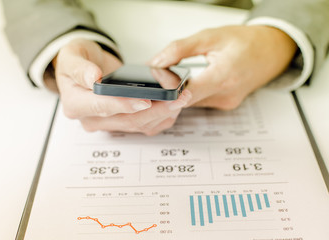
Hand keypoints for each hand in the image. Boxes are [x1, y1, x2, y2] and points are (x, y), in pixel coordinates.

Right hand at [53, 39, 191, 134]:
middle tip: (177, 98)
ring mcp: (108, 124)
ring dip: (163, 114)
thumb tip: (93, 78)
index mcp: (75, 104)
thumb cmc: (78, 60)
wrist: (86, 66)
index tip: (145, 101)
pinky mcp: (122, 123)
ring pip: (139, 125)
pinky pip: (144, 126)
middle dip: (155, 110)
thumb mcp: (72, 56)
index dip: (124, 105)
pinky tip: (174, 106)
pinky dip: (161, 118)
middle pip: (126, 120)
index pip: (101, 107)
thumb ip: (80, 68)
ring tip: (182, 98)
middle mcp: (91, 119)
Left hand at [150, 25, 296, 108]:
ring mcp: (225, 103)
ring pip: (191, 103)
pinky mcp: (224, 105)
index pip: (188, 93)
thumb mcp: (211, 36)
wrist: (272, 51)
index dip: (166, 90)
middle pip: (186, 101)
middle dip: (168, 92)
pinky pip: (200, 102)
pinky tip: (187, 83)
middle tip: (156, 80)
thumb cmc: (247, 42)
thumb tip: (156, 62)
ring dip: (178, 93)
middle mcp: (226, 95)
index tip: (153, 82)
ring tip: (171, 78)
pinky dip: (190, 94)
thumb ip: (180, 49)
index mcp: (225, 76)